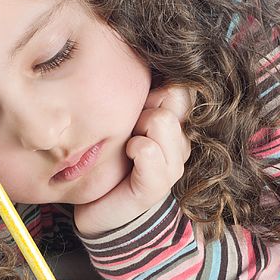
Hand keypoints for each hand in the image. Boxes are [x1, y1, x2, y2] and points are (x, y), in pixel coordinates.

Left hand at [74, 86, 192, 236]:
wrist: (97, 209)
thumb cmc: (109, 159)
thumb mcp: (125, 123)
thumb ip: (140, 101)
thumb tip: (144, 70)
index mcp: (176, 127)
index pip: (182, 90)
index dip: (155, 93)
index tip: (136, 110)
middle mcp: (181, 145)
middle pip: (172, 99)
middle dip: (143, 109)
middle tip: (127, 131)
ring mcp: (173, 167)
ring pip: (162, 121)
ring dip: (136, 130)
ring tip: (125, 147)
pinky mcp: (156, 186)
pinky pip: (148, 150)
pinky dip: (133, 150)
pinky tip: (126, 159)